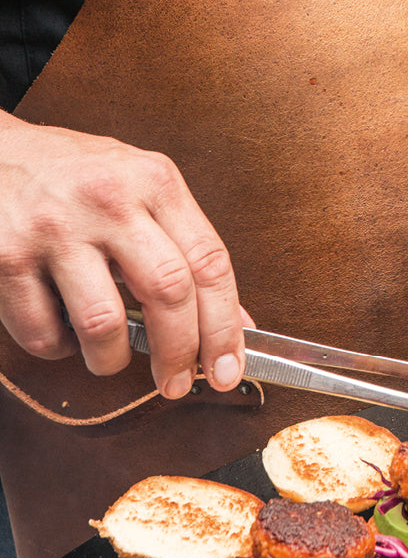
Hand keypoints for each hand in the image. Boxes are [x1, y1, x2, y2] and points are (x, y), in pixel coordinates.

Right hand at [0, 113, 246, 398]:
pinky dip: (58, 348)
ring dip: (111, 359)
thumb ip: (188, 249)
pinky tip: (62, 333)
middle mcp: (110, 200)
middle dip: (179, 352)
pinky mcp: (6, 256)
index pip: (210, 262)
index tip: (228, 368)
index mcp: (156, 182)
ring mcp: (56, 227)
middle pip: (168, 292)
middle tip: (176, 383)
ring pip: (102, 323)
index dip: (224, 326)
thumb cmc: (77, 175)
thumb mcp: (143, 190)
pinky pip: (43, 330)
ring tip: (109, 358)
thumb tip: (234, 325)